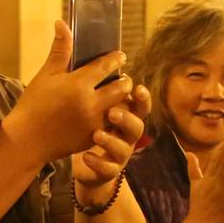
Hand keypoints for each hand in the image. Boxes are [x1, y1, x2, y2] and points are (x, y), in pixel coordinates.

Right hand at [4, 20, 139, 165]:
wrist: (27, 139)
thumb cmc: (34, 104)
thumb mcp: (46, 75)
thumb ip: (60, 50)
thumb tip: (61, 23)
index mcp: (78, 84)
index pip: (106, 66)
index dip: (116, 59)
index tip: (120, 56)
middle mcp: (90, 103)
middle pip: (121, 87)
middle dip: (125, 80)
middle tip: (122, 76)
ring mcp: (94, 123)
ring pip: (122, 107)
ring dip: (123, 99)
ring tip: (118, 93)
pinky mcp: (94, 138)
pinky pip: (113, 125)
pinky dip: (115, 117)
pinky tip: (111, 111)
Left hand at [74, 79, 150, 203]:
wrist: (81, 161)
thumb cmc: (86, 126)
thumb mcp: (89, 104)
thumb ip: (92, 84)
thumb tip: (82, 52)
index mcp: (124, 115)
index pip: (139, 105)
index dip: (142, 98)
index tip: (137, 87)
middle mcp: (126, 135)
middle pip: (137, 126)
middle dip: (127, 119)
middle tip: (112, 112)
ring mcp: (119, 154)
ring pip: (124, 149)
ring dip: (112, 141)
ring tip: (96, 135)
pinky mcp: (108, 170)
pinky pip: (108, 168)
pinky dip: (98, 162)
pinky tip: (85, 156)